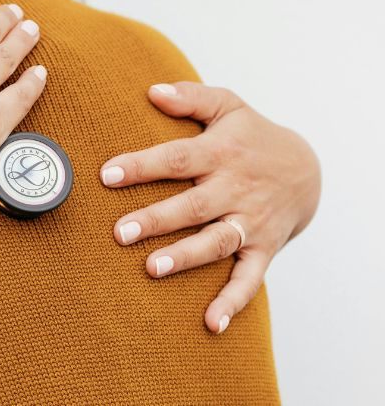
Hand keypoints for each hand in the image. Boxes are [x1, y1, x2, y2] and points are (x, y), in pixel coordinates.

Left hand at [103, 81, 320, 333]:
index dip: (142, 166)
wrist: (307, 169)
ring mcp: (249, 222)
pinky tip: (211, 323)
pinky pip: (248, 279)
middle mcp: (235, 189)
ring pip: (216, 242)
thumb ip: (190, 97)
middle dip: (157, 219)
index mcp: (221, 153)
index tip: (107, 174)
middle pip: (192, 206)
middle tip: (119, 232)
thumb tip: (152, 91)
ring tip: (152, 269)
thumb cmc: (252, 135)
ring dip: (186, 257)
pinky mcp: (263, 248)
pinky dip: (232, 302)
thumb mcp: (228, 105)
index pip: (177, 158)